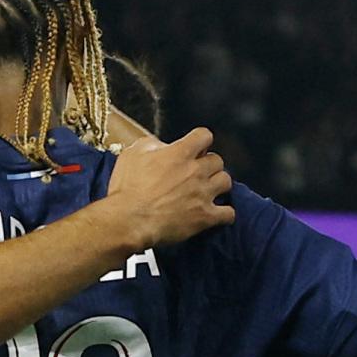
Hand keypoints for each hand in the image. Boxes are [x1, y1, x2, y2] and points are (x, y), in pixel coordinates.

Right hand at [103, 127, 234, 250]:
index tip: (196, 148)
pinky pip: (228, 213)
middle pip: (218, 160)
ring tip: (209, 190)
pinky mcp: (204, 217)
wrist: (128, 220)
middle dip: (209, 165)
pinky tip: (218, 214)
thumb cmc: (127, 189)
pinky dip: (225, 213)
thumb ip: (151, 144)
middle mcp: (195, 171)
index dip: (200, 141)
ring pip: (226, 182)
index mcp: (179, 153)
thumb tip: (161, 146)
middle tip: (198, 172)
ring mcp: (202, 194)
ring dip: (218, 185)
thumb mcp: (132, 154)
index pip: (204, 136)